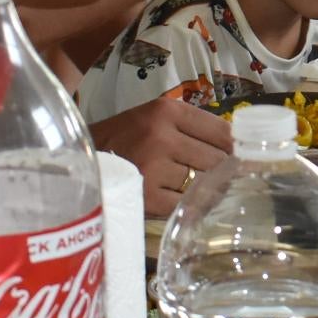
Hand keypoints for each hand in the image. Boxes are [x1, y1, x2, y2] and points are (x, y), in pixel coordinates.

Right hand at [90, 94, 232, 218]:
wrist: (77, 163)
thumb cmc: (121, 140)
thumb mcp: (152, 119)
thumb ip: (190, 127)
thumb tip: (235, 147)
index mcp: (166, 111)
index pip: (222, 131)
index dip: (234, 148)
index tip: (239, 157)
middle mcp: (162, 135)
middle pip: (217, 159)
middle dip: (220, 171)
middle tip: (217, 177)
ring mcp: (155, 167)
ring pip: (203, 183)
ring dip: (204, 190)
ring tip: (193, 189)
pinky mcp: (148, 196)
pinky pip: (185, 204)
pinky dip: (186, 206)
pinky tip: (178, 202)